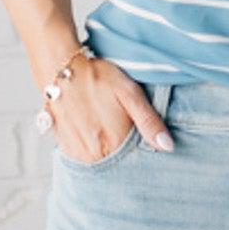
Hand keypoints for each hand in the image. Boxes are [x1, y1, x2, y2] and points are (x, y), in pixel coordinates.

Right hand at [52, 56, 173, 163]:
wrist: (60, 69)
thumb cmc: (98, 77)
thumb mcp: (130, 94)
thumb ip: (149, 122)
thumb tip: (167, 147)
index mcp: (114, 143)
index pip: (135, 158)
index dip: (138, 144)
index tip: (135, 130)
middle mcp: (94, 154)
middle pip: (117, 160)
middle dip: (121, 147)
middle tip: (115, 122)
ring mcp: (77, 153)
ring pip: (101, 159)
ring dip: (105, 148)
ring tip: (101, 122)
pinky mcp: (65, 148)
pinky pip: (84, 156)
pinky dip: (90, 146)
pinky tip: (91, 127)